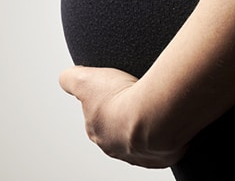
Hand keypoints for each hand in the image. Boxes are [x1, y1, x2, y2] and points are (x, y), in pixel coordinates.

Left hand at [59, 66, 187, 167]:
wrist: (154, 114)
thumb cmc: (123, 99)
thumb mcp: (84, 79)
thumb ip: (70, 79)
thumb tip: (66, 78)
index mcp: (98, 132)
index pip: (99, 117)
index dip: (107, 101)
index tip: (117, 90)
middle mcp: (117, 147)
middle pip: (121, 127)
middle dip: (129, 112)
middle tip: (138, 95)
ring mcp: (141, 154)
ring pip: (144, 136)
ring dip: (149, 122)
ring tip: (154, 103)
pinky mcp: (164, 155)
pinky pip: (166, 142)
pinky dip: (168, 130)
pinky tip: (168, 115)